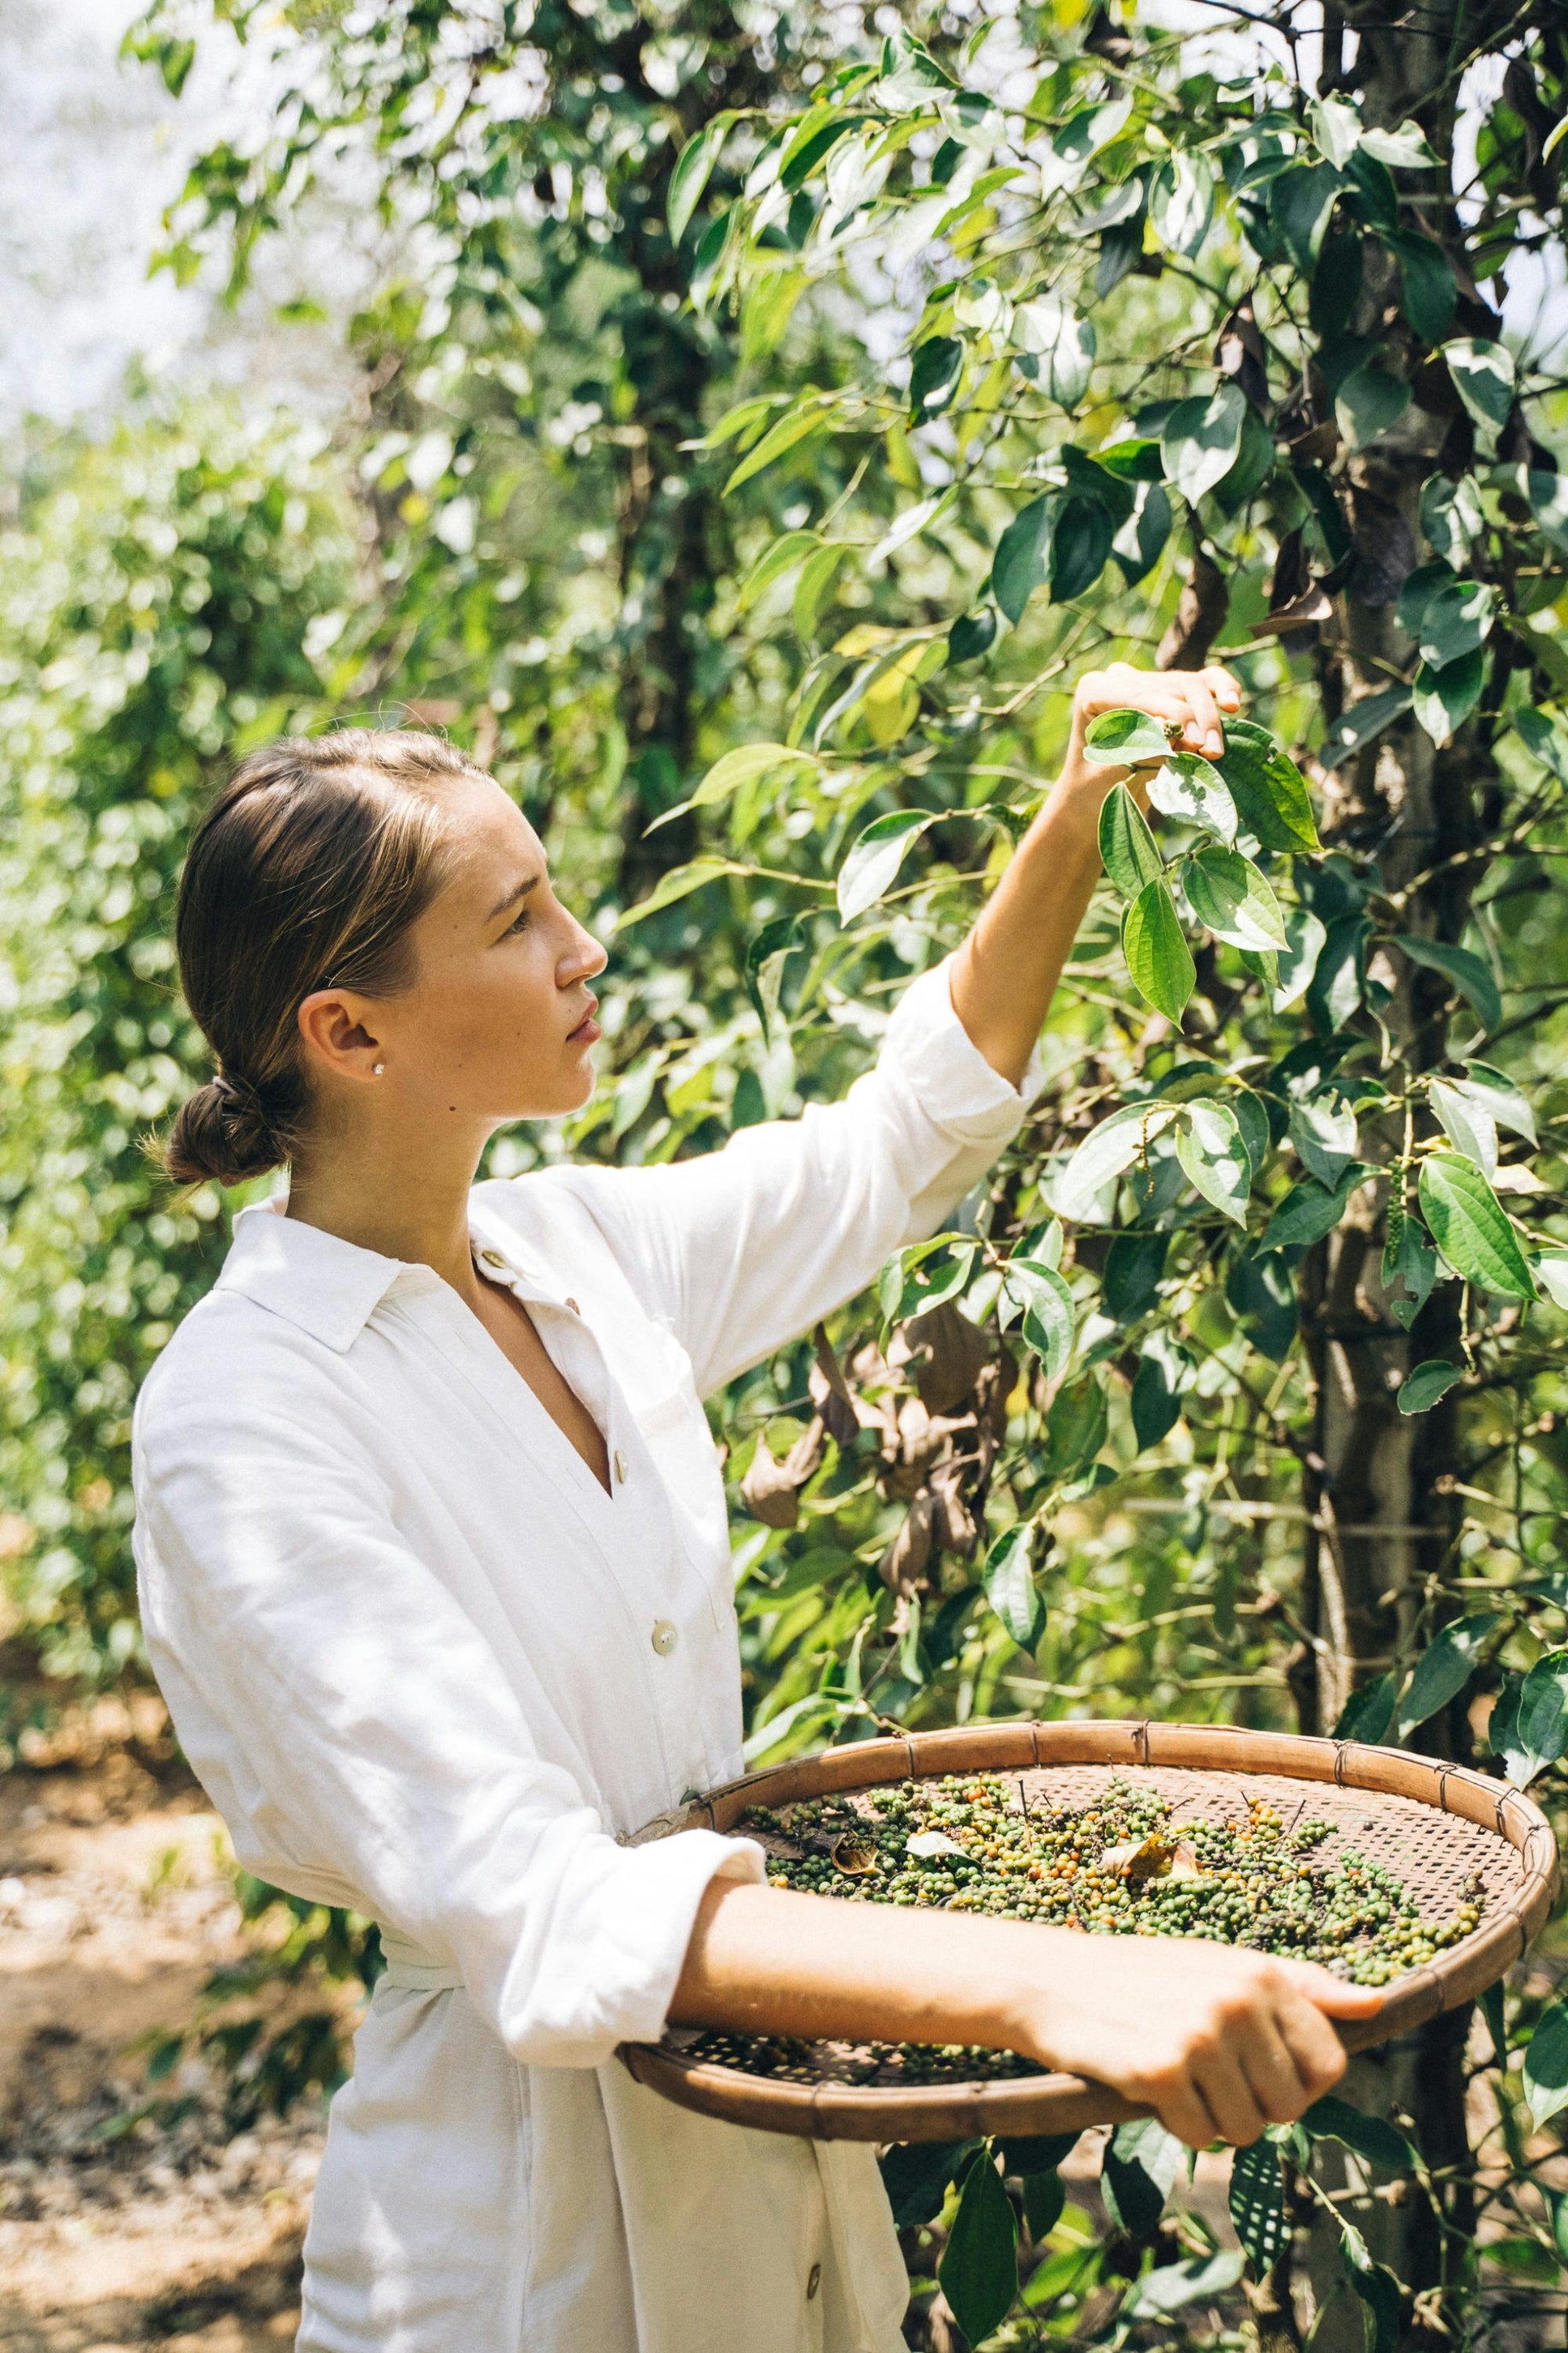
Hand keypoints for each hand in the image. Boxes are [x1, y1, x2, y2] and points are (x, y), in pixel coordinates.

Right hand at [1019, 1933, 1383, 2148]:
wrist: (1052, 1979)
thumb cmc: (1146, 1976)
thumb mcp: (1225, 1967)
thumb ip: (1302, 1987)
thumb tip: (1374, 2004)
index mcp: (1261, 1972)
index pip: (1329, 2064)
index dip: (1299, 2083)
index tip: (1259, 2071)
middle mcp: (1236, 2001)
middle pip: (1290, 2107)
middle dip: (1253, 2105)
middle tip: (1207, 2072)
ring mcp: (1198, 2036)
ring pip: (1249, 2131)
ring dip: (1214, 2118)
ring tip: (1177, 2074)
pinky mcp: (1159, 2072)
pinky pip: (1202, 2139)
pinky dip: (1178, 2126)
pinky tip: (1148, 2085)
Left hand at [1058, 660, 1243, 799]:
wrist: (1097, 799)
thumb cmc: (1095, 789)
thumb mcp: (1109, 771)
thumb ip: (1136, 748)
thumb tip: (1166, 729)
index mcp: (1095, 690)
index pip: (1139, 694)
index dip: (1171, 714)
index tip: (1194, 742)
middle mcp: (1121, 677)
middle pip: (1169, 689)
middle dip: (1195, 720)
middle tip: (1211, 753)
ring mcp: (1150, 680)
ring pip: (1192, 686)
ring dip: (1210, 718)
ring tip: (1216, 751)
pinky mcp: (1175, 690)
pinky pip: (1206, 681)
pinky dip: (1223, 689)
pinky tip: (1232, 704)